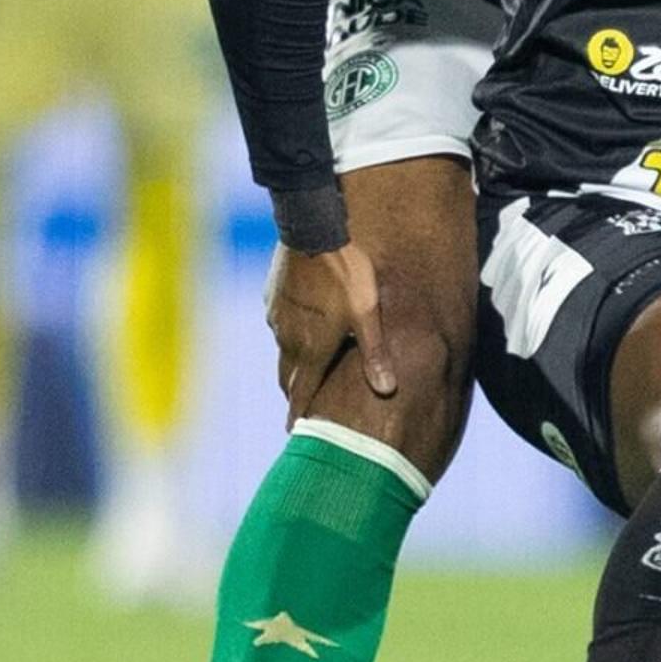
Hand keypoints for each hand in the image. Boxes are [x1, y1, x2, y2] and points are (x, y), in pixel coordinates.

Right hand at [264, 239, 396, 406]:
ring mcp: (278, 316)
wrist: (312, 227)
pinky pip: (280, 324)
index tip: (296, 434)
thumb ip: (375, 352)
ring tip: (303, 373)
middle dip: (296, 394)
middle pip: (289, 376)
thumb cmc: (346, 271)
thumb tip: (386, 390)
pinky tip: (300, 328)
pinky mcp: (273, 295)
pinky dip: (289, 335)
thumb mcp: (368, 312)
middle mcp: (288, 337)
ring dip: (293, 364)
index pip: (300, 393)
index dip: (299, 416)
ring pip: (284, 349)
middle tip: (302, 410)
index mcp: (311, 348)